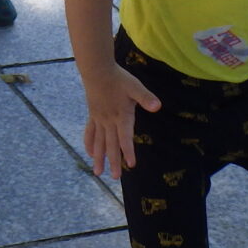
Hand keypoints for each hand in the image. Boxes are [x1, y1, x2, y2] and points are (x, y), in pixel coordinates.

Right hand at [81, 61, 161, 178]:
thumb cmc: (118, 78)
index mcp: (121, 116)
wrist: (97, 70)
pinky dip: (89, 144)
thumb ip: (145, 97)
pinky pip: (90, 133)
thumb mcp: (135, 86)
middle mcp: (109, 121)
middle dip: (114, 161)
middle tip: (115, 177)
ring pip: (98, 142)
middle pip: (111, 144)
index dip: (128, 151)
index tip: (131, 164)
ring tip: (97, 173)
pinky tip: (89, 153)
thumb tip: (157, 106)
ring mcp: (99, 119)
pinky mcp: (93, 115)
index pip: (125, 137)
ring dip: (99, 158)